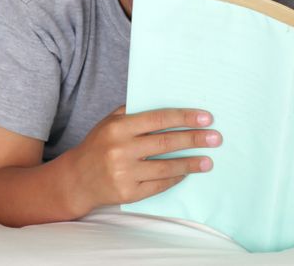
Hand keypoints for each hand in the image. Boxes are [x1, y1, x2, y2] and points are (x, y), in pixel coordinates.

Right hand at [65, 105, 221, 214]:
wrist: (77, 179)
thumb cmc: (98, 145)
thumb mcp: (109, 122)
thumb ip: (133, 111)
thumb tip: (166, 99)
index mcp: (118, 128)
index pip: (158, 119)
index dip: (184, 118)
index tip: (206, 118)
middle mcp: (121, 150)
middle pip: (166, 143)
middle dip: (194, 139)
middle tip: (216, 138)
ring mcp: (124, 173)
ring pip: (166, 167)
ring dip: (191, 163)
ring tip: (208, 160)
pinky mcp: (128, 193)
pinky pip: (159, 185)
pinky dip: (175, 178)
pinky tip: (187, 172)